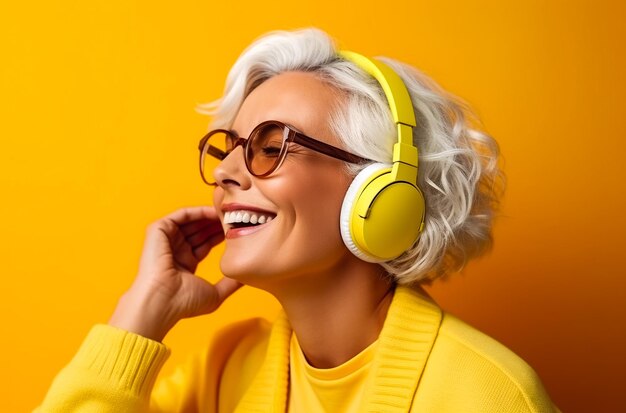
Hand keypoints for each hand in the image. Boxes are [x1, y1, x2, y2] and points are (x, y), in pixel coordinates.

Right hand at [108, 206, 241, 340]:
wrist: (162, 301)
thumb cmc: (184, 303)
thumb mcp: (215, 294)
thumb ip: (231, 284)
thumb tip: (247, 278)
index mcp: (185, 264)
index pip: (205, 244)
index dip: (221, 236)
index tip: (238, 230)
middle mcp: (175, 251)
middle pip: (199, 230)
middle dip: (217, 223)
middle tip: (236, 217)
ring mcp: (166, 241)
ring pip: (191, 221)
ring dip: (209, 216)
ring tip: (228, 212)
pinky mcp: (158, 231)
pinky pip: (181, 215)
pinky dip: (197, 211)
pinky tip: (214, 211)